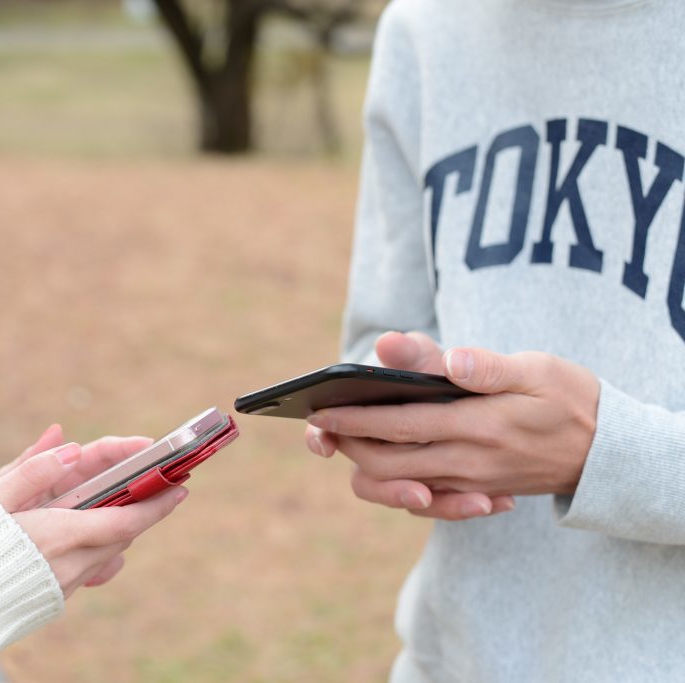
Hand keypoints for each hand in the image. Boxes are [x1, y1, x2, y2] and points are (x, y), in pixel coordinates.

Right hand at [0, 426, 187, 597]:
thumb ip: (31, 469)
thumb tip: (69, 445)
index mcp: (56, 535)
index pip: (125, 520)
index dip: (156, 502)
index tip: (180, 485)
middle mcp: (67, 566)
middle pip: (122, 533)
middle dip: (140, 504)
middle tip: (150, 476)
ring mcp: (63, 586)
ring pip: (108, 550)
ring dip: (115, 522)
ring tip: (111, 492)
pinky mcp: (54, 598)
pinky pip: (89, 567)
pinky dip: (94, 543)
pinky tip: (79, 525)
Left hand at [308, 337, 598, 519]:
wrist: (611, 453)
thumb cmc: (569, 398)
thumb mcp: (533, 369)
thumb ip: (481, 365)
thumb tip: (439, 357)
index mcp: (477, 426)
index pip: (400, 425)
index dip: (355, 418)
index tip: (320, 408)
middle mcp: (469, 462)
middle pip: (387, 466)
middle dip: (349, 445)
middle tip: (321, 425)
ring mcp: (471, 484)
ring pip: (401, 490)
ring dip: (368, 470)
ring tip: (348, 441)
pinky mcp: (477, 495)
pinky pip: (427, 503)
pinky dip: (402, 488)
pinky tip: (393, 465)